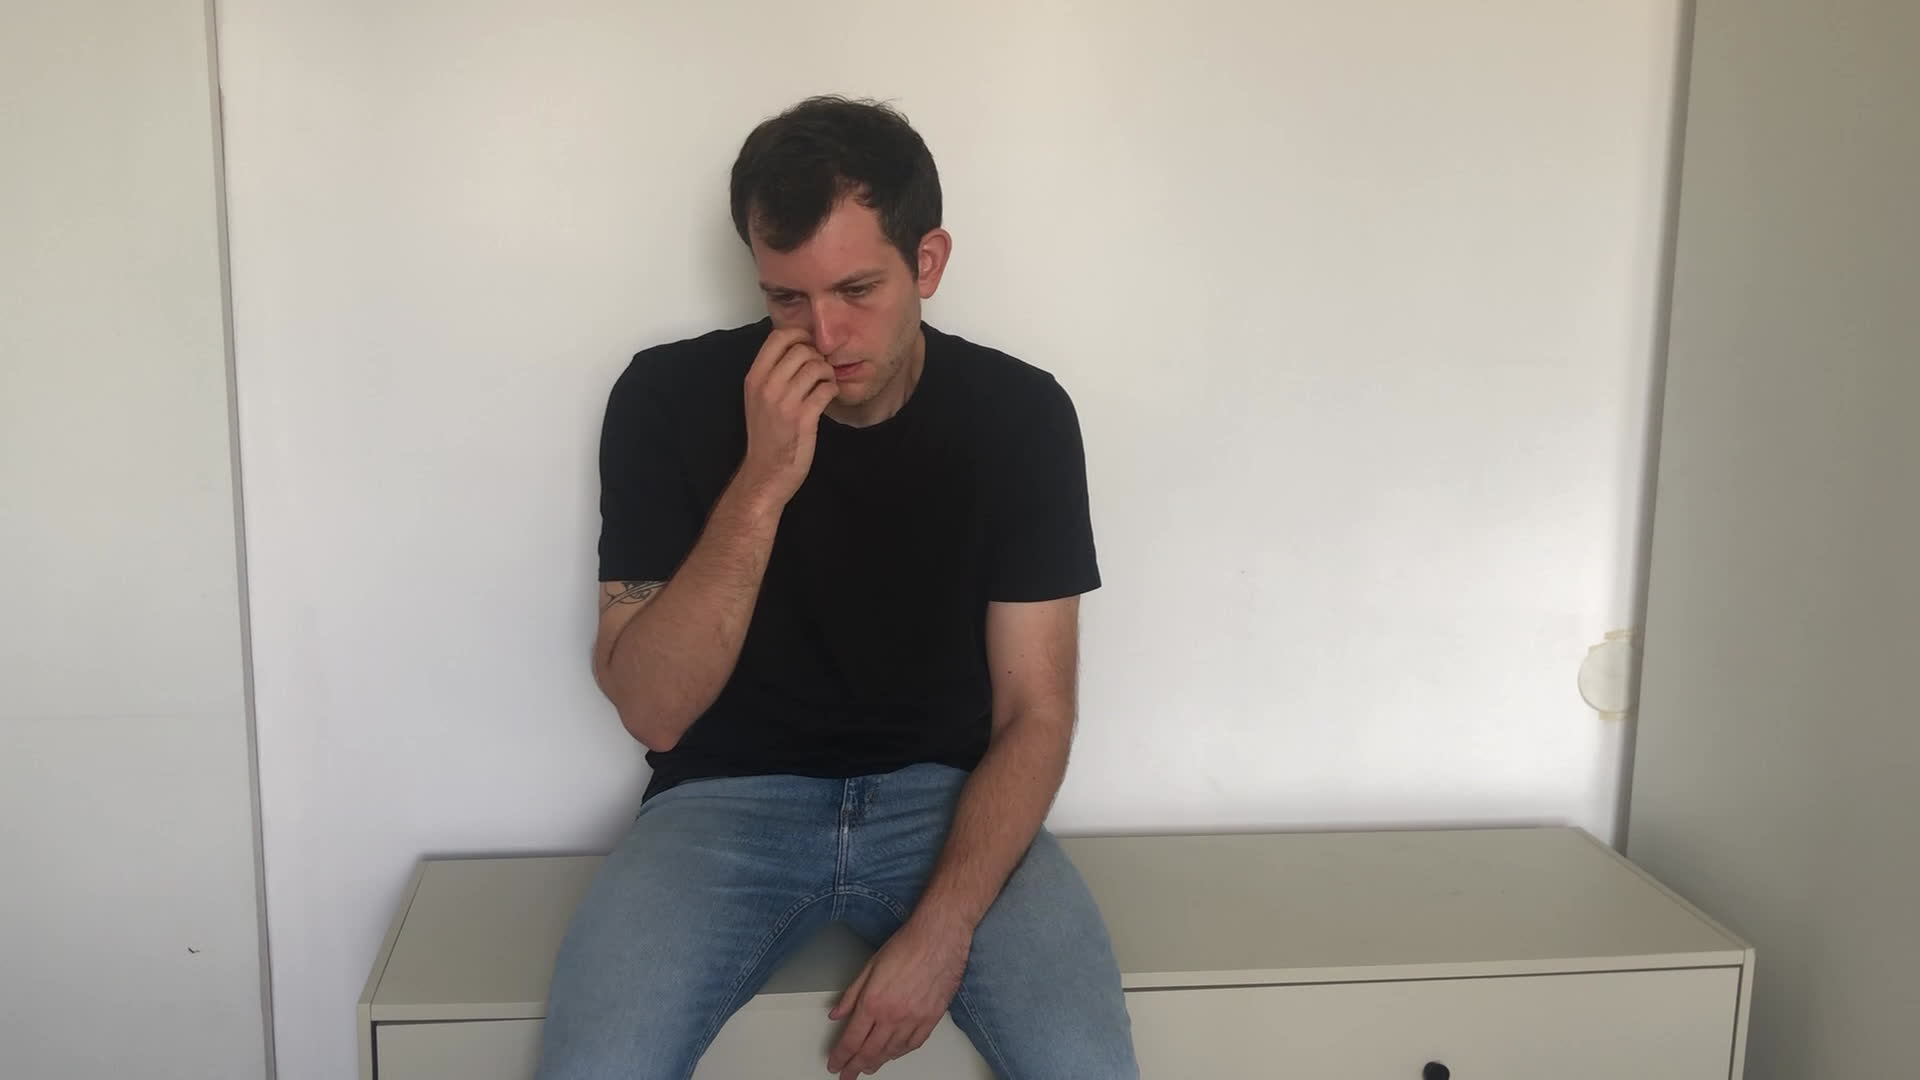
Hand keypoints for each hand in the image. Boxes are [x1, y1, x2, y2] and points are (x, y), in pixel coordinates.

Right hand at [734, 327, 836, 507]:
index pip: (777, 337)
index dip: (799, 335)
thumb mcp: (757, 399)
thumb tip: (797, 347)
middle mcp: (767, 387)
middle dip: (817, 356)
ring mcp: (785, 402)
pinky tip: (828, 397)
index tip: (808, 345)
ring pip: (817, 366)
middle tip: (819, 371)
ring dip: (827, 373)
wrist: (767, 472)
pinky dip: (832, 389)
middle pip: (801, 349)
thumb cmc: (766, 435)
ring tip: (825, 384)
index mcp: (754, 378)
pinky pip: (827, 388)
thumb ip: (771, 373)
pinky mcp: (804, 418)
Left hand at [826, 916, 970, 1076]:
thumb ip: (851, 995)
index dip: (841, 1056)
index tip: (835, 1064)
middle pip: (869, 1051)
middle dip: (855, 1066)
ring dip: (877, 1063)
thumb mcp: (869, 967)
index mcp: (873, 1002)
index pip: (851, 1039)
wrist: (938, 937)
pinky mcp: (931, 1018)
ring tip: (868, 1068)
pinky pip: (913, 1044)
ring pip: (892, 1052)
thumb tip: (836, 1014)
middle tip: (847, 1074)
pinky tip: (894, 1054)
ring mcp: (914, 1019)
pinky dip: (901, 1053)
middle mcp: (892, 1015)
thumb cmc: (906, 945)